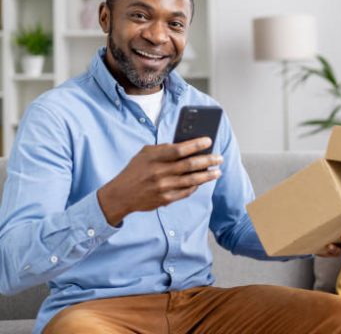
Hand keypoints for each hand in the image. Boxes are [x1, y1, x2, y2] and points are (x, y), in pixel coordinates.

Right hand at [97, 137, 222, 225]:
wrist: (121, 195)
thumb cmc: (135, 170)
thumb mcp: (145, 154)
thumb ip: (163, 149)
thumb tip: (186, 146)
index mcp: (154, 158)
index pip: (179, 149)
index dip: (196, 145)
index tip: (208, 141)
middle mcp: (159, 172)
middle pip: (189, 165)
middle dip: (208, 161)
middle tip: (219, 158)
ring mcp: (163, 187)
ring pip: (191, 180)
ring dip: (207, 175)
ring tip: (218, 171)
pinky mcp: (165, 199)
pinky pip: (186, 192)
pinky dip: (196, 186)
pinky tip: (203, 181)